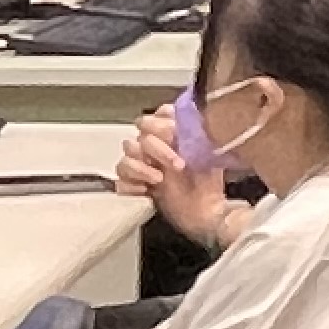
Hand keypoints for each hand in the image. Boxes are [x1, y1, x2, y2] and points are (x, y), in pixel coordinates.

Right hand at [116, 106, 233, 249]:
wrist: (205, 213)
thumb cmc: (209, 183)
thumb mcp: (208, 152)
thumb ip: (194, 132)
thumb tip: (184, 116)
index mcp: (171, 136)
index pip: (156, 116)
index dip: (161, 122)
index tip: (175, 135)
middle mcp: (154, 148)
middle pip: (140, 137)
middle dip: (156, 149)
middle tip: (177, 164)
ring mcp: (142, 168)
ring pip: (125, 158)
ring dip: (142, 168)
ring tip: (159, 179)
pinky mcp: (134, 187)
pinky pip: (119, 182)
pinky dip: (131, 186)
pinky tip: (146, 191)